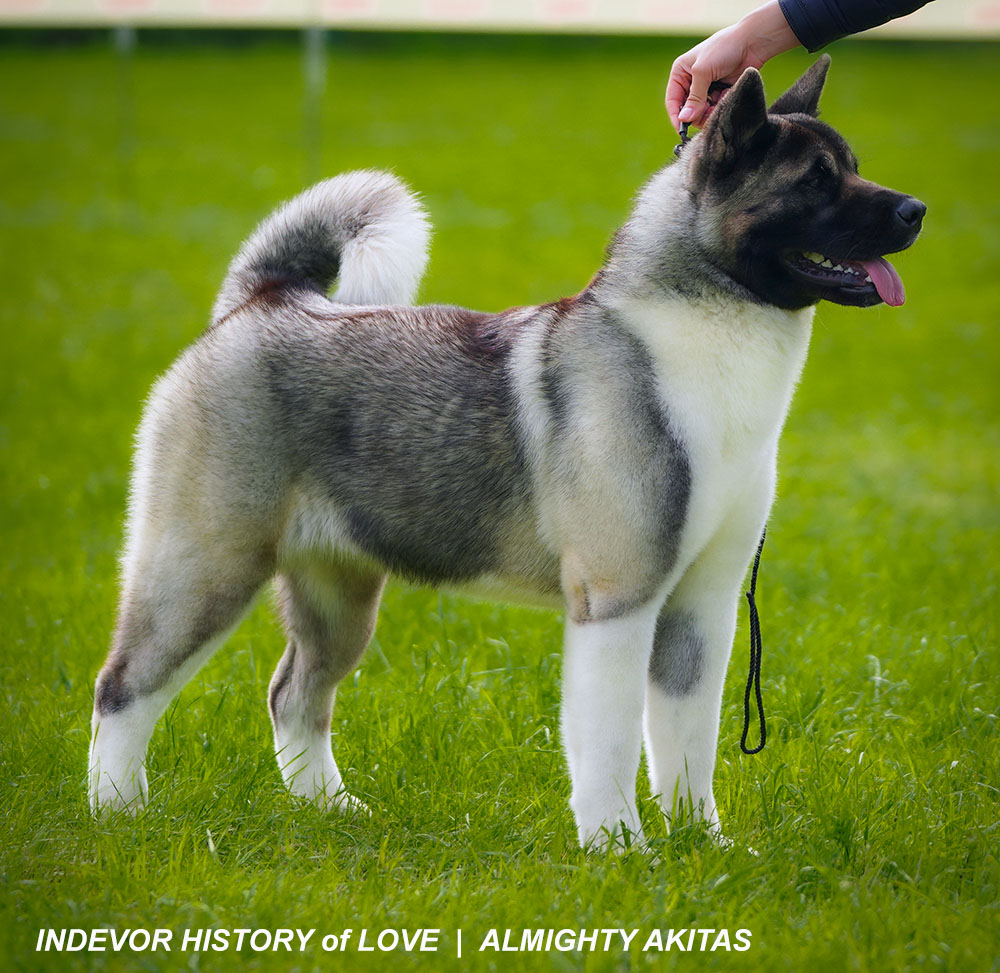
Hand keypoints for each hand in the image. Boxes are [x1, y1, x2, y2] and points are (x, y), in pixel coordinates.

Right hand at [666, 1, 799, 130]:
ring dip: (710, 110)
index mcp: (681, 73)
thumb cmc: (724, 48)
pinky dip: (720, 106)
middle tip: (708, 111)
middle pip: (688, 109)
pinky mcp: (719, 92)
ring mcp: (706, 88)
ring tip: (720, 100)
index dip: (676, 115)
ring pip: (702, 112)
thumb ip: (694, 98)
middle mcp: (691, 82)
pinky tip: (727, 94)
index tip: (682, 129)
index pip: (673, 100)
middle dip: (697, 113)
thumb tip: (684, 119)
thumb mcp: (703, 72)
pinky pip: (715, 109)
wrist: (751, 42)